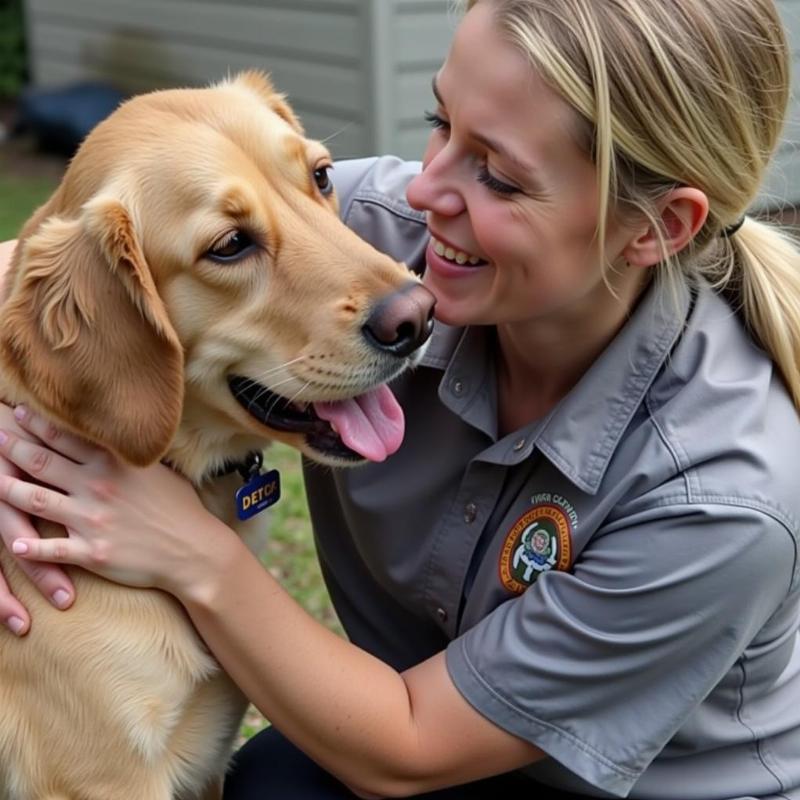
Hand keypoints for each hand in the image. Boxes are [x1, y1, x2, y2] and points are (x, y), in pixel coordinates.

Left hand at [0, 407, 232, 597]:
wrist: (195, 551)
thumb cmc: (181, 509)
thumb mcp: (159, 472)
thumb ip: (133, 457)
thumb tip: (123, 438)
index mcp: (114, 464)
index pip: (67, 438)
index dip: (39, 424)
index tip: (20, 412)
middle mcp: (98, 487)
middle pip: (43, 463)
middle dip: (12, 448)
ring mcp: (92, 520)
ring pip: (36, 501)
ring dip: (7, 490)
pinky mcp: (93, 552)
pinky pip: (52, 549)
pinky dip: (29, 547)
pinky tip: (13, 542)